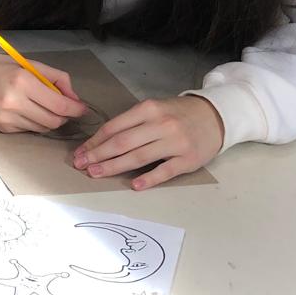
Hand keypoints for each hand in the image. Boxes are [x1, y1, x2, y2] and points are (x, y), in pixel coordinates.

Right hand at [0, 51, 87, 132]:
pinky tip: (26, 110)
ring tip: (43, 106)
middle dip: (64, 116)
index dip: (75, 109)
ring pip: (43, 128)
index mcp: (22, 81)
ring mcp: (7, 117)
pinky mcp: (3, 127)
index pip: (59, 104)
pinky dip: (33, 122)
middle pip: (54, 121)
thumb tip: (74, 97)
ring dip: (50, 120)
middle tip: (65, 107)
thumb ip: (55, 78)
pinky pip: (28, 129)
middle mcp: (14, 102)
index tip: (81, 108)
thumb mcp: (27, 64)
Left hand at [73, 95, 223, 189]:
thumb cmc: (179, 114)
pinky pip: (164, 171)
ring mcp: (174, 142)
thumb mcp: (155, 109)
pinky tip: (134, 185)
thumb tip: (103, 141)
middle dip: (98, 155)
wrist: (214, 117)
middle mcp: (160, 124)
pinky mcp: (187, 159)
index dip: (95, 141)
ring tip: (97, 173)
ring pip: (138, 157)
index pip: (115, 127)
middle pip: (122, 142)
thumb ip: (133, 122)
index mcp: (148, 109)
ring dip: (114, 166)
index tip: (81, 152)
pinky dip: (148, 178)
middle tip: (81, 165)